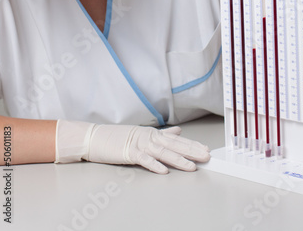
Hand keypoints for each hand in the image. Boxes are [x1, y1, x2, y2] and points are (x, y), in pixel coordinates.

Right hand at [55, 120, 209, 173]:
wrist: (95, 137)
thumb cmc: (118, 137)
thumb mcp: (143, 134)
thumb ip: (162, 134)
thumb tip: (178, 131)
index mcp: (153, 134)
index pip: (177, 140)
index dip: (192, 145)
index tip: (206, 150)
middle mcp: (149, 137)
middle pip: (174, 145)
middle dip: (191, 151)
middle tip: (206, 156)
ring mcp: (139, 144)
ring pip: (162, 152)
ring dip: (178, 159)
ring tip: (191, 166)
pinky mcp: (128, 152)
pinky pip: (143, 159)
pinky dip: (154, 164)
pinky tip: (164, 170)